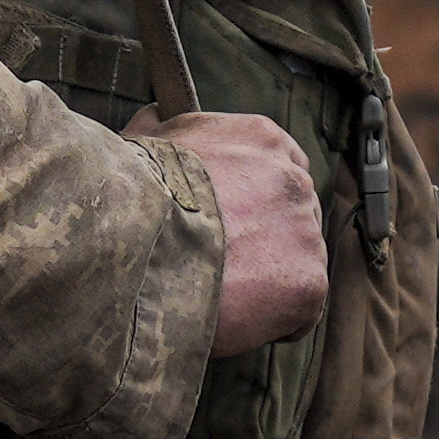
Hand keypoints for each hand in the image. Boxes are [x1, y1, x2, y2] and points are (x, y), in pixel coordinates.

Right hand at [139, 109, 326, 358]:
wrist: (133, 246)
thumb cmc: (131, 196)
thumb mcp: (145, 139)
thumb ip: (167, 128)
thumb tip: (157, 115)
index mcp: (262, 139)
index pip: (282, 166)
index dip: (257, 199)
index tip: (235, 220)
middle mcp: (294, 180)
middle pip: (293, 217)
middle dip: (265, 240)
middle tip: (222, 263)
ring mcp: (305, 233)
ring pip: (296, 265)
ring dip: (267, 282)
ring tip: (218, 295)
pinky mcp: (307, 284)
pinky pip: (299, 313)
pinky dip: (272, 323)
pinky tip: (233, 320)